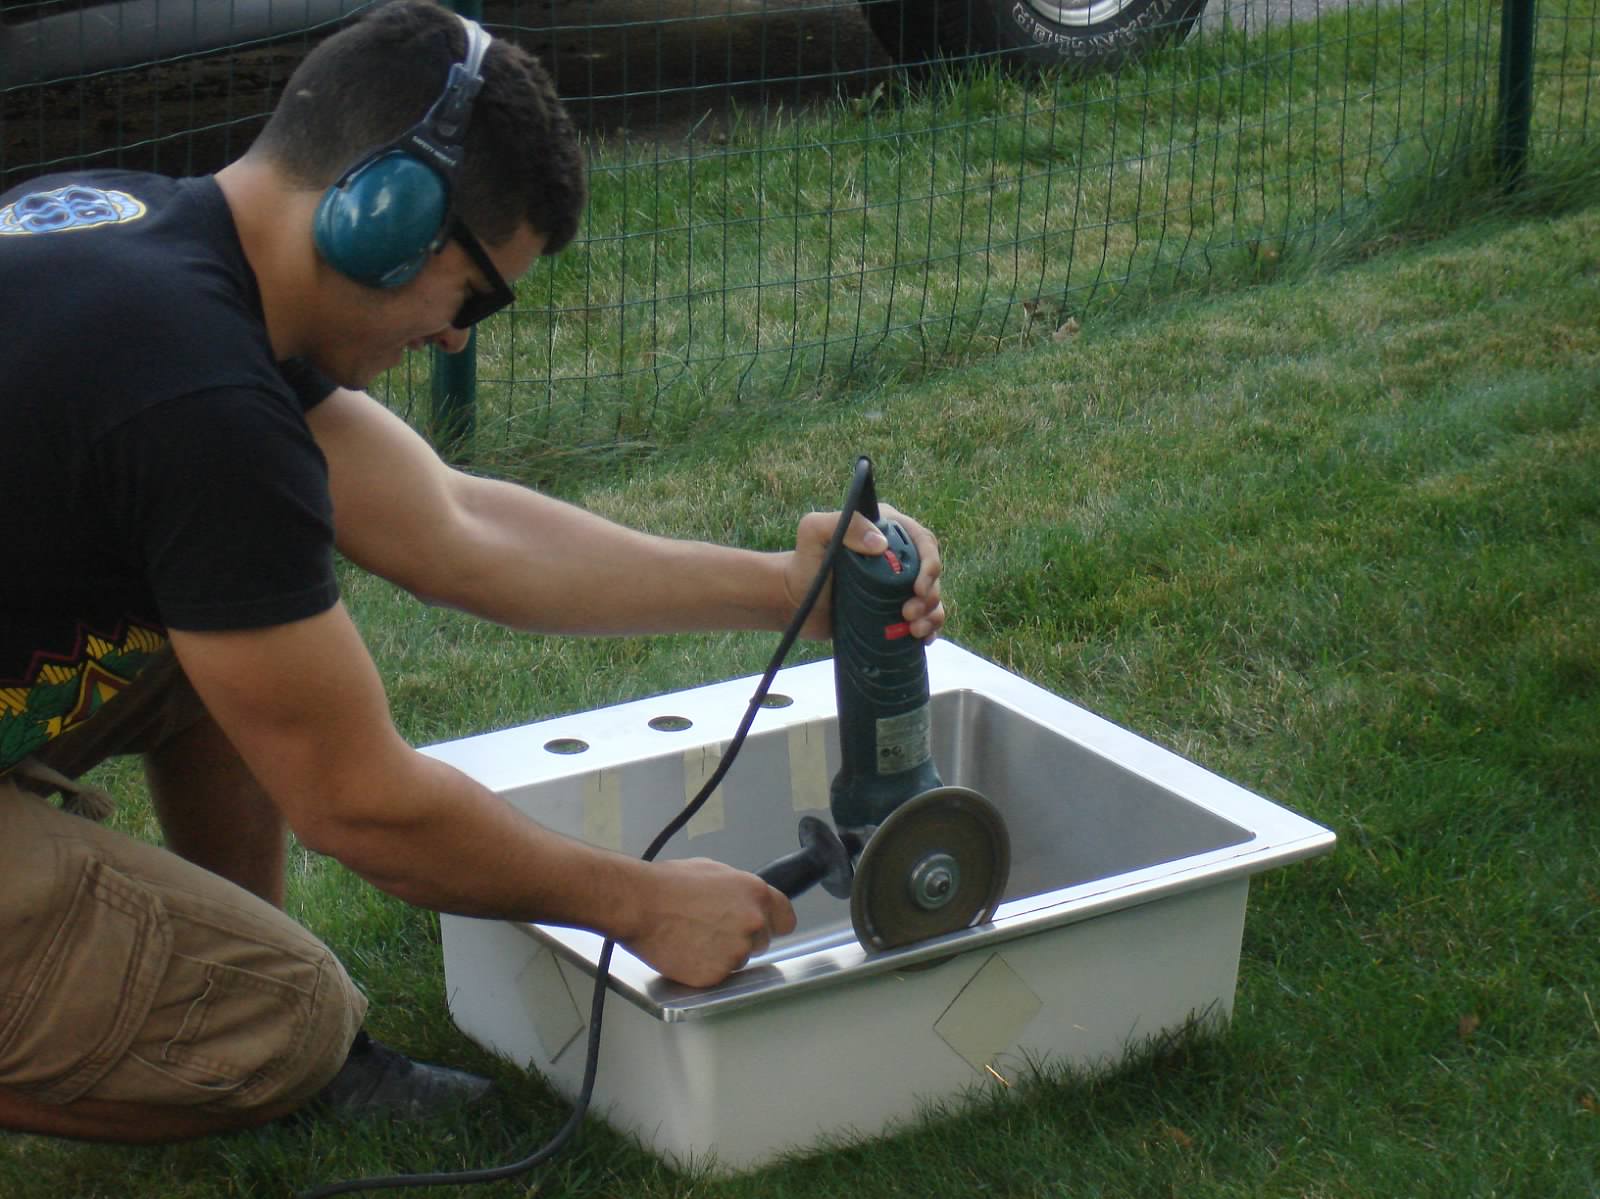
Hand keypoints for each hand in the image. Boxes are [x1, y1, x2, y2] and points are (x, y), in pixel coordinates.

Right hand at [623, 858, 796, 987]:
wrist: (640, 905)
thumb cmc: (669, 885)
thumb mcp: (714, 871)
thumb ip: (740, 890)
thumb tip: (745, 899)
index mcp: (756, 894)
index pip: (786, 919)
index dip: (773, 923)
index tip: (765, 927)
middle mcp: (753, 924)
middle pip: (762, 942)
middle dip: (743, 938)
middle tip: (713, 929)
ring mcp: (736, 951)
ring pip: (739, 960)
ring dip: (723, 954)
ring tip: (694, 937)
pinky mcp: (716, 974)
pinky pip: (719, 976)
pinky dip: (705, 968)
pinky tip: (688, 951)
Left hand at [784, 503, 944, 642]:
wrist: (794, 602)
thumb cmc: (803, 563)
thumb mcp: (814, 533)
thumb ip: (843, 525)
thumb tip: (880, 544)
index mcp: (886, 530)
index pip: (923, 540)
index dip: (930, 563)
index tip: (919, 587)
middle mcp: (897, 555)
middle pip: (932, 572)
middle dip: (930, 595)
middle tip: (908, 613)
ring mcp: (898, 584)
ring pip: (932, 597)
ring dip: (931, 614)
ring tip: (913, 629)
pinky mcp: (894, 609)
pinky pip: (924, 616)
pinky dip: (930, 628)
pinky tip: (922, 638)